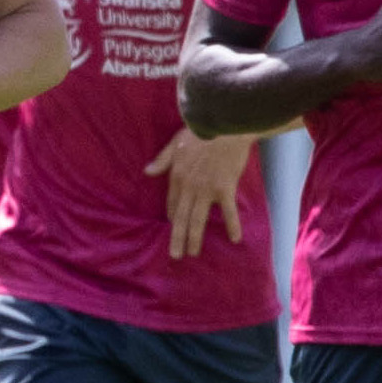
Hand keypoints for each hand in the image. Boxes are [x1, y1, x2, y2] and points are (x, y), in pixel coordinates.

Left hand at [145, 129, 252, 259]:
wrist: (225, 126)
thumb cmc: (201, 132)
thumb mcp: (175, 143)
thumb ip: (162, 160)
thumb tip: (147, 171)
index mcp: (177, 176)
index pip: (172, 203)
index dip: (173, 216)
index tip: (174, 227)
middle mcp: (189, 187)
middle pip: (182, 217)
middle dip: (178, 238)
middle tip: (175, 255)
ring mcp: (206, 189)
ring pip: (198, 219)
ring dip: (194, 238)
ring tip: (193, 253)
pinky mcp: (225, 189)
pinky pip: (229, 211)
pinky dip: (232, 225)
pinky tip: (235, 239)